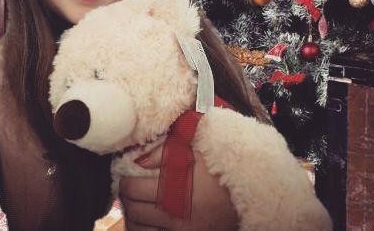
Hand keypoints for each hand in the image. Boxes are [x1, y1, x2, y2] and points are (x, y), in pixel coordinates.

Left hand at [119, 143, 238, 230]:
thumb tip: (139, 159)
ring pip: (139, 229)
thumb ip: (165, 151)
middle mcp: (172, 215)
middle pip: (132, 211)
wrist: (249, 195)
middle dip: (126, 199)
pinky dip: (146, 230)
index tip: (126, 175)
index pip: (131, 189)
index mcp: (173, 189)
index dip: (124, 181)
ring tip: (136, 206)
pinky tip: (148, 221)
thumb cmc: (220, 169)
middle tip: (128, 190)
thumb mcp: (195, 151)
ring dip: (133, 217)